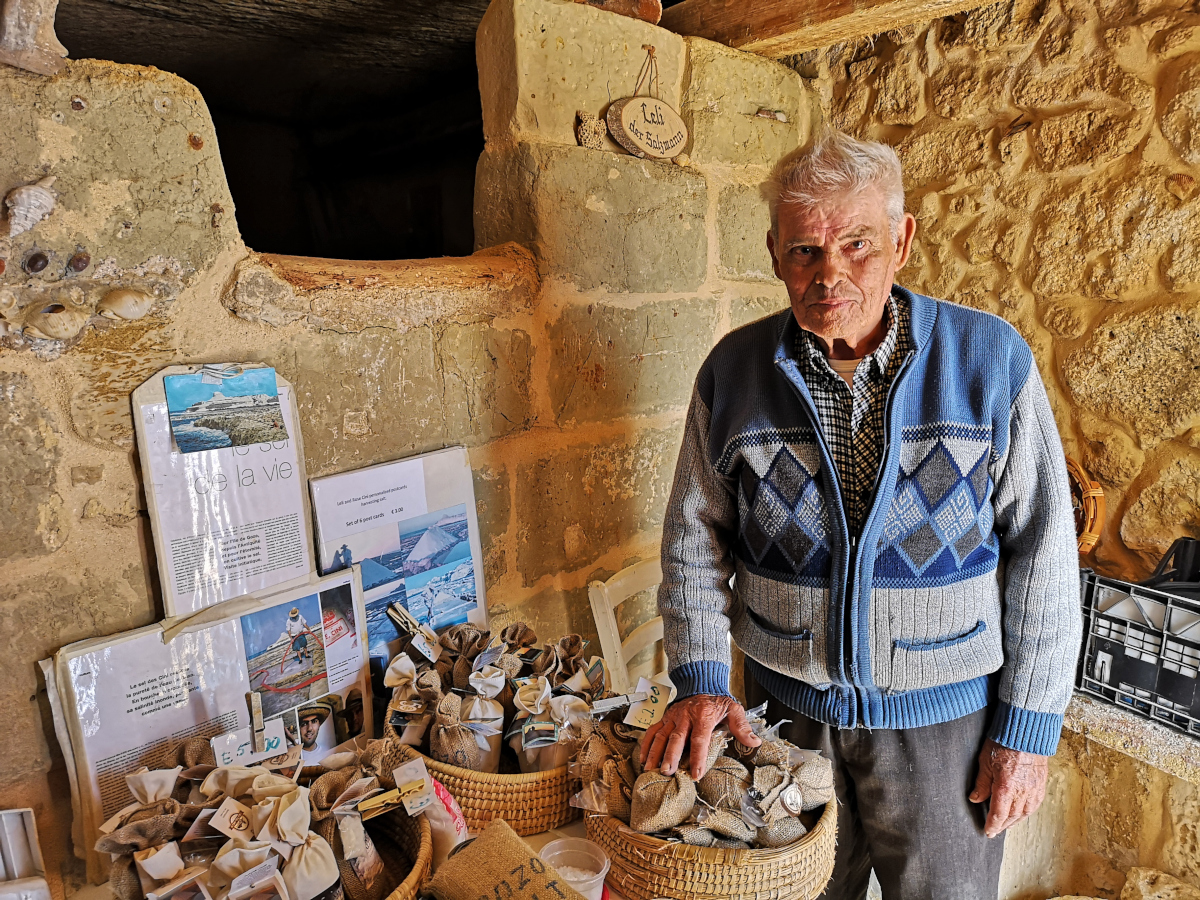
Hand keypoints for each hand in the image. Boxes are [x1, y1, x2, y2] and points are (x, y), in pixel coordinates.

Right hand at [641, 694, 761, 778]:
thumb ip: (742, 727)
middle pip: (676, 738)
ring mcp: (672, 717)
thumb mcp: (733, 709)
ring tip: (651, 769)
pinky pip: (653, 731)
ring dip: (655, 753)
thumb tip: (754, 742)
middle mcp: (684, 716)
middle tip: (667, 772)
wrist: (701, 683)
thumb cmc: (717, 701)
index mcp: (703, 715)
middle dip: (670, 756)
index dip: (697, 757)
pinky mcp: (664, 719)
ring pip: (661, 736)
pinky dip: (646, 745)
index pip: (699, 739)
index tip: (696, 774)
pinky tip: (643, 759)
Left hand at [969, 738, 1048, 837]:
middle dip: (1002, 825)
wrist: (1025, 730)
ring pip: (1025, 812)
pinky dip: (1027, 811)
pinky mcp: (1041, 783)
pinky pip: (1035, 803)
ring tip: (1006, 824)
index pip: (998, 814)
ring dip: (1015, 820)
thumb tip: (975, 799)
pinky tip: (1022, 812)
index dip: (992, 825)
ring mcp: (1034, 788)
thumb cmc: (1003, 742)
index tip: (987, 832)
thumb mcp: (985, 762)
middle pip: (1012, 816)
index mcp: (1006, 787)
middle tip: (994, 831)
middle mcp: (1022, 791)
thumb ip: (981, 783)